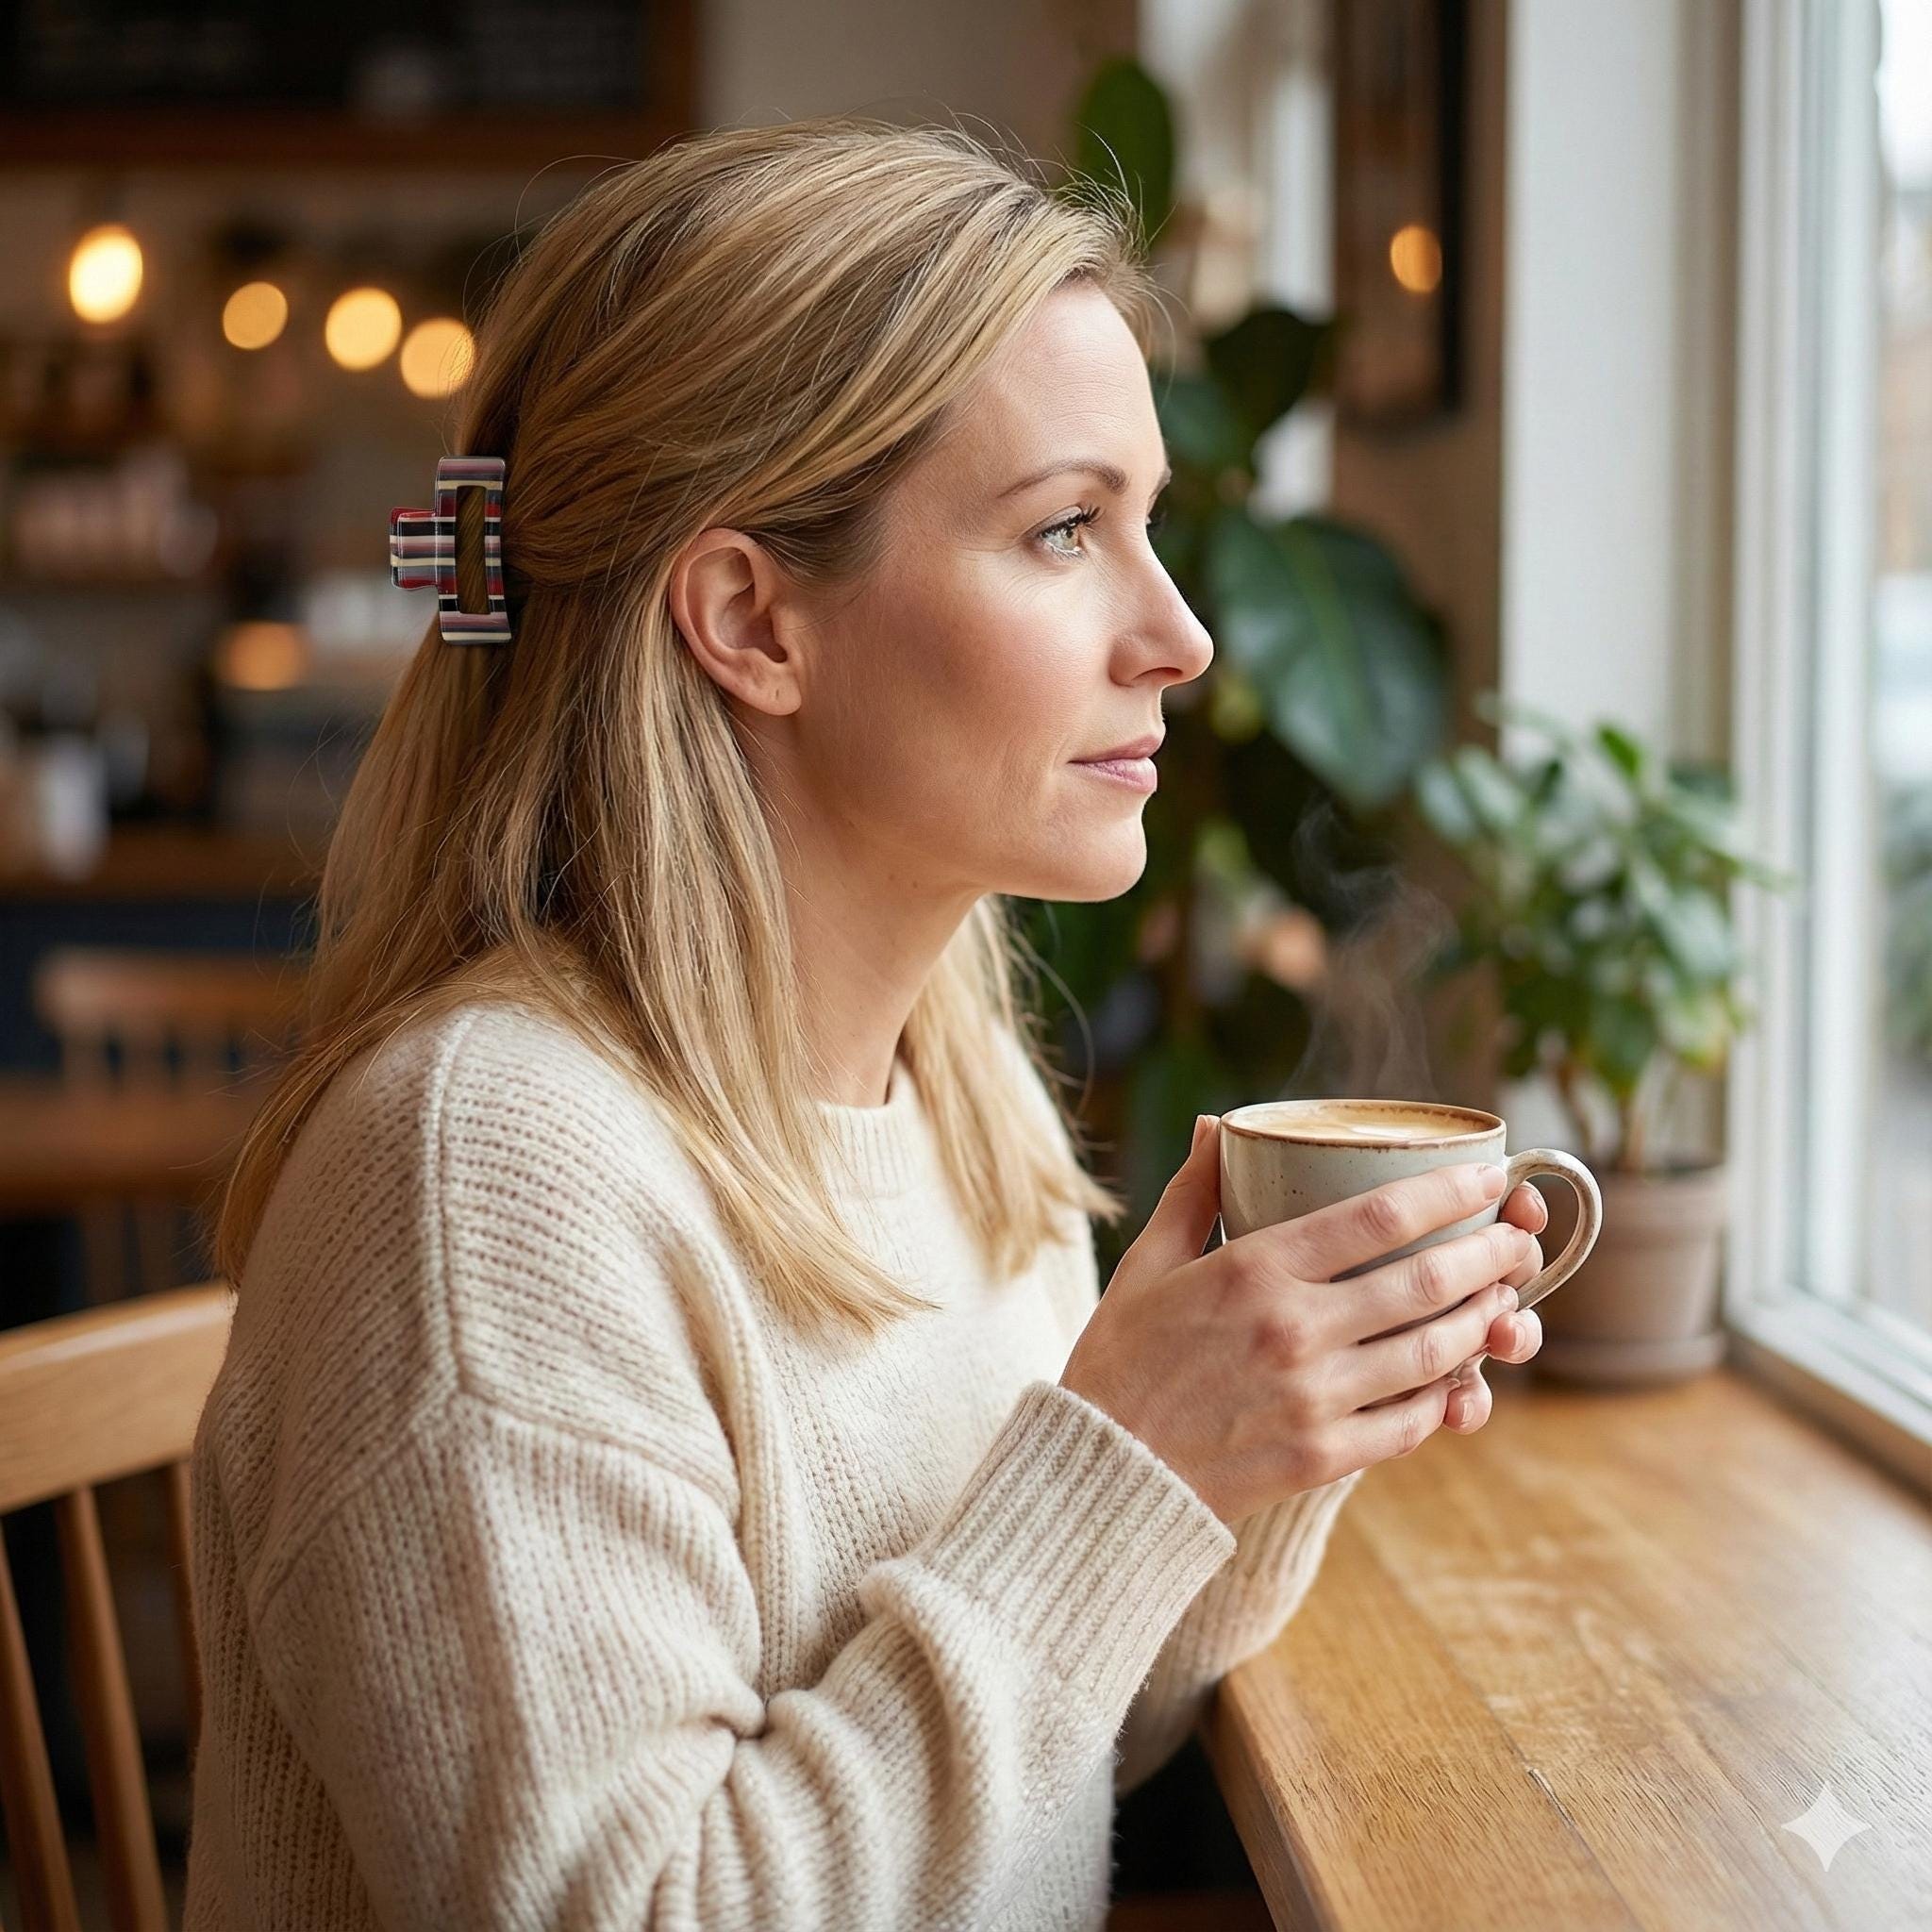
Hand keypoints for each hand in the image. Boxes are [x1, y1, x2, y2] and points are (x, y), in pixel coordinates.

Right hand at [1059, 1116, 1547, 1521]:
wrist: (1102, 1472)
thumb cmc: (1120, 1359)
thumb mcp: (1146, 1263)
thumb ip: (1194, 1192)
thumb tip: (1222, 1126)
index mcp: (1253, 1270)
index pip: (1378, 1216)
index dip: (1447, 1190)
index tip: (1487, 1174)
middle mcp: (1293, 1330)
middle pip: (1424, 1282)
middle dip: (1490, 1255)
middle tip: (1520, 1239)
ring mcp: (1314, 1398)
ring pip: (1432, 1352)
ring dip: (1482, 1322)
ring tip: (1505, 1300)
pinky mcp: (1323, 1456)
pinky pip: (1410, 1421)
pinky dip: (1446, 1396)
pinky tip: (1460, 1375)